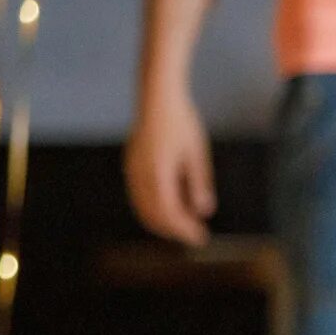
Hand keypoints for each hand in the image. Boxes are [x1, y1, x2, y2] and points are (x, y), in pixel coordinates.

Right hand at [126, 91, 215, 246]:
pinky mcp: (131, 166)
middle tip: (196, 235)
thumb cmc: (181, 122)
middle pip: (153, 215)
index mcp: (158, 173)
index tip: (201, 237)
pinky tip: (173, 207)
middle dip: (174, 229)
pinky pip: (140, 196)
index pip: (169, 213)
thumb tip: (204, 211)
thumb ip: (199, 183)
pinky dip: (155, 208)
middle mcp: (140, 175)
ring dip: (164, 220)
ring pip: (143, 208)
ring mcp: (132, 170)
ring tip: (186, 224)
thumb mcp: (197, 153)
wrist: (157, 98)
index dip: (184, 229)